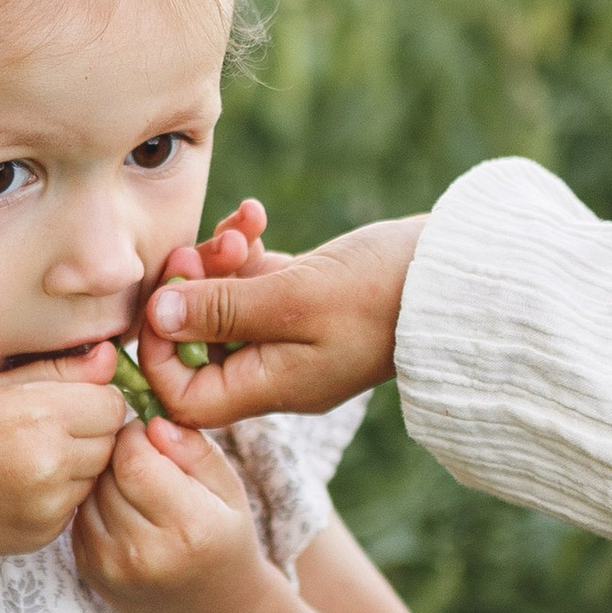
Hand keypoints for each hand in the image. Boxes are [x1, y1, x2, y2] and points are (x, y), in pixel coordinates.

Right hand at [0, 345, 128, 558]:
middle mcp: (49, 462)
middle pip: (111, 439)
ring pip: (99, 472)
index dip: (94, 399)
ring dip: (79, 463)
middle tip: (44, 430)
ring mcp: (50, 503)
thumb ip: (57, 370)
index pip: (112, 403)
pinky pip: (79, 502)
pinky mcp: (48, 532)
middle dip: (90, 431)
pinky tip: (24, 485)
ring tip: (32, 456)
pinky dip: (62, 492)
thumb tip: (110, 356)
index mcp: (37, 416)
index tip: (65, 401)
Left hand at [71, 413, 261, 612]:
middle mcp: (147, 553)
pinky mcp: (90, 573)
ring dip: (105, 479)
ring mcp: (113, 568)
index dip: (135, 435)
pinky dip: (96, 504)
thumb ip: (195, 451)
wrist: (212, 610)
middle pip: (107, 475)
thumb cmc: (224, 538)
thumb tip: (152, 423)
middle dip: (120, 454)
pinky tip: (123, 510)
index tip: (149, 434)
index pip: (134, 460)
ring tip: (135, 486)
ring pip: (88, 493)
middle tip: (143, 459)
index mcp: (191, 528)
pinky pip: (78, 516)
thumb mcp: (229, 489)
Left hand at [137, 217, 427, 429]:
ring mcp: (289, 330)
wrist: (455, 273)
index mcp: (270, 387)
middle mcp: (275, 366)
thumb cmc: (381, 294)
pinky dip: (246, 245)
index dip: (159, 354)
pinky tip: (255, 214)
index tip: (166, 302)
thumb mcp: (292, 300)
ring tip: (241, 230)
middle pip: (196, 343)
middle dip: (189, 291)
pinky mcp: (304, 294)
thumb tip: (157, 316)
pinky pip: (253, 276)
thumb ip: (221, 310)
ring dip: (218, 258)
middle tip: (198, 252)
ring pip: (222, 300)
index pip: (183, 398)